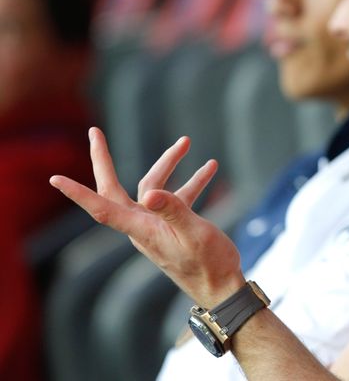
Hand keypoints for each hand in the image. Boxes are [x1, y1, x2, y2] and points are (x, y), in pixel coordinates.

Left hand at [50, 127, 244, 306]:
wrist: (222, 288)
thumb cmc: (209, 264)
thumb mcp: (195, 234)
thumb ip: (174, 212)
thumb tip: (150, 194)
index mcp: (143, 229)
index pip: (102, 208)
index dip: (78, 194)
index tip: (54, 178)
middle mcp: (144, 226)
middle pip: (115, 189)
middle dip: (104, 160)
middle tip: (95, 132)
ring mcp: (158, 226)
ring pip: (153, 187)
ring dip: (169, 164)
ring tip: (187, 143)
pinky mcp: (175, 227)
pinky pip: (177, 198)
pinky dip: (192, 182)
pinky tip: (209, 168)